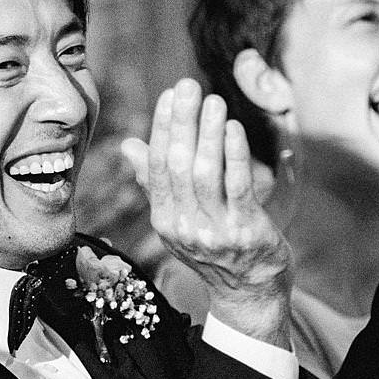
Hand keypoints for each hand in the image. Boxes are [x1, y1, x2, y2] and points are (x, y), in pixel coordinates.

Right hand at [121, 79, 290, 344]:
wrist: (249, 292)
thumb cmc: (216, 248)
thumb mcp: (179, 219)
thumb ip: (156, 183)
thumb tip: (128, 146)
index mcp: (164, 220)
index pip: (157, 166)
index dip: (161, 128)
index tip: (168, 96)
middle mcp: (183, 227)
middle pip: (177, 165)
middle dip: (182, 122)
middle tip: (188, 85)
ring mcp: (214, 231)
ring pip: (204, 173)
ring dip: (208, 132)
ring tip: (213, 100)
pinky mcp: (245, 231)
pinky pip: (236, 187)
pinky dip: (234, 154)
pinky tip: (233, 128)